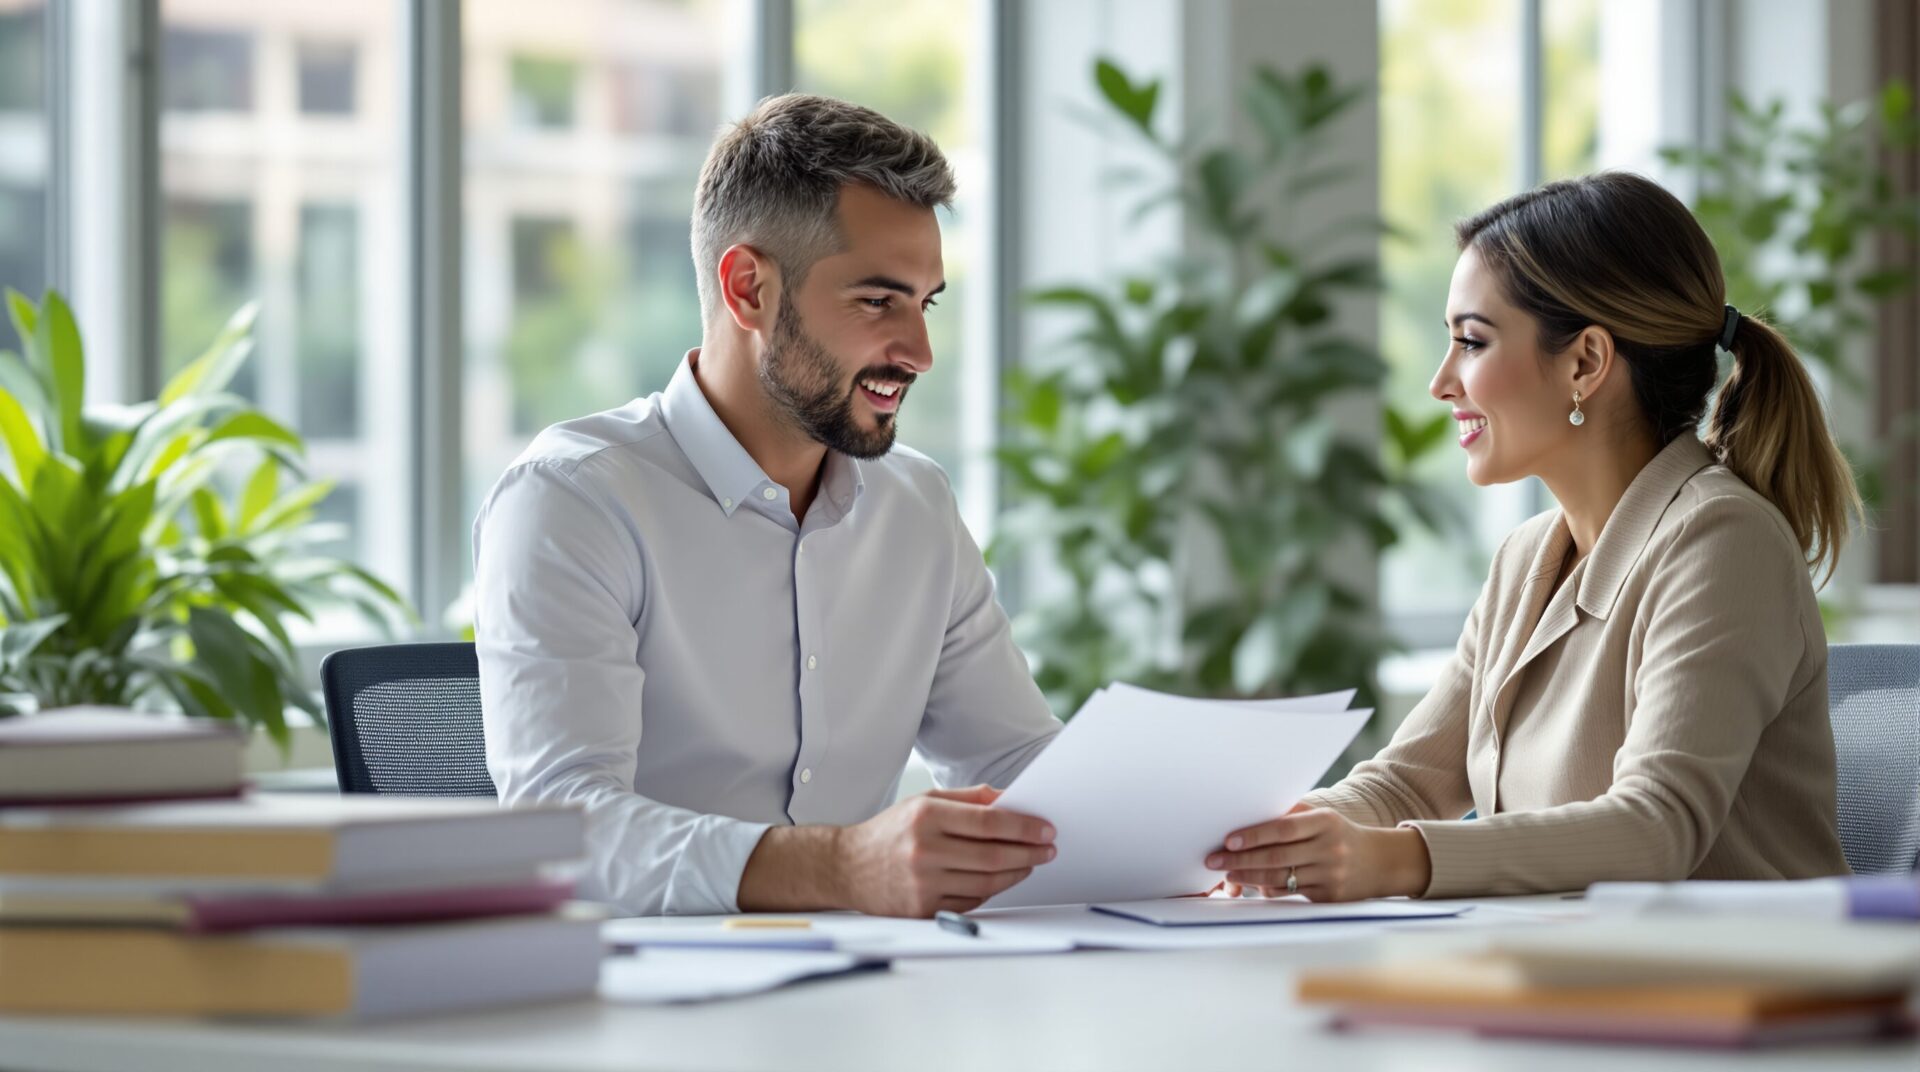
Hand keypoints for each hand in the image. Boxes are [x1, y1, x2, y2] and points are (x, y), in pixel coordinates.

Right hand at [735, 785, 1050, 917]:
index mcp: (926, 817)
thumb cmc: (891, 831)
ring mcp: (923, 884)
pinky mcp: (923, 909)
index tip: (1047, 828)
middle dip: (1029, 852)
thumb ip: (969, 798)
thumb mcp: (925, 801)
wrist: (846, 867)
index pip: (989, 821)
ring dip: (1017, 874)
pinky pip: (971, 902)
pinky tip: (1001, 879)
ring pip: (987, 883)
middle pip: (993, 856)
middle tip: (1048, 848)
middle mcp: (924, 851)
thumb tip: (1013, 800)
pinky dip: (992, 891)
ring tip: (1030, 863)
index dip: (1024, 826)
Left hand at [1204, 804, 1430, 901]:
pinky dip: (1268, 890)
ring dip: (1249, 877)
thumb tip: (1247, 818)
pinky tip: (1252, 886)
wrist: (1382, 862)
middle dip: (1241, 860)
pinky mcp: (1330, 897)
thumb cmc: (1339, 835)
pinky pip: (1291, 894)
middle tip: (1214, 860)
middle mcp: (1329, 849)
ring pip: (1281, 879)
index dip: (1254, 835)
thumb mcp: (1321, 819)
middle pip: (1277, 857)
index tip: (1228, 839)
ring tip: (1227, 874)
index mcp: (1325, 822)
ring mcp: (1331, 875)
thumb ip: (1290, 817)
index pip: (1283, 829)